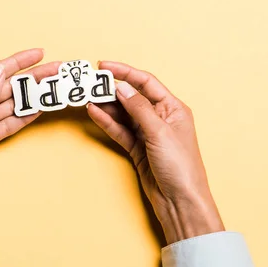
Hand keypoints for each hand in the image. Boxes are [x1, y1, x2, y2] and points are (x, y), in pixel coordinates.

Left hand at [0, 49, 59, 217]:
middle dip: (32, 78)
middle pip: (8, 87)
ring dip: (31, 98)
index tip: (39, 53)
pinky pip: (8, 124)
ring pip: (11, 105)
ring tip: (51, 90)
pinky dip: (23, 117)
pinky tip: (37, 110)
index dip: (19, 61)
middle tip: (54, 71)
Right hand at [87, 61, 223, 243]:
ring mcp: (147, 134)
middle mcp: (160, 118)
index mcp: (173, 108)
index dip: (125, 72)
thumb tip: (121, 86)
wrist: (179, 201)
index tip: (104, 65)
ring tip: (87, 96)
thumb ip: (138, 108)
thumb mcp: (159, 132)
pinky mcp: (137, 149)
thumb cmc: (180, 166)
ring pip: (123, 114)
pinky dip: (107, 122)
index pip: (146, 82)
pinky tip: (94, 113)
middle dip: (111, 89)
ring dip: (106, 106)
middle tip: (90, 82)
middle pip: (132, 97)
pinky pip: (120, 131)